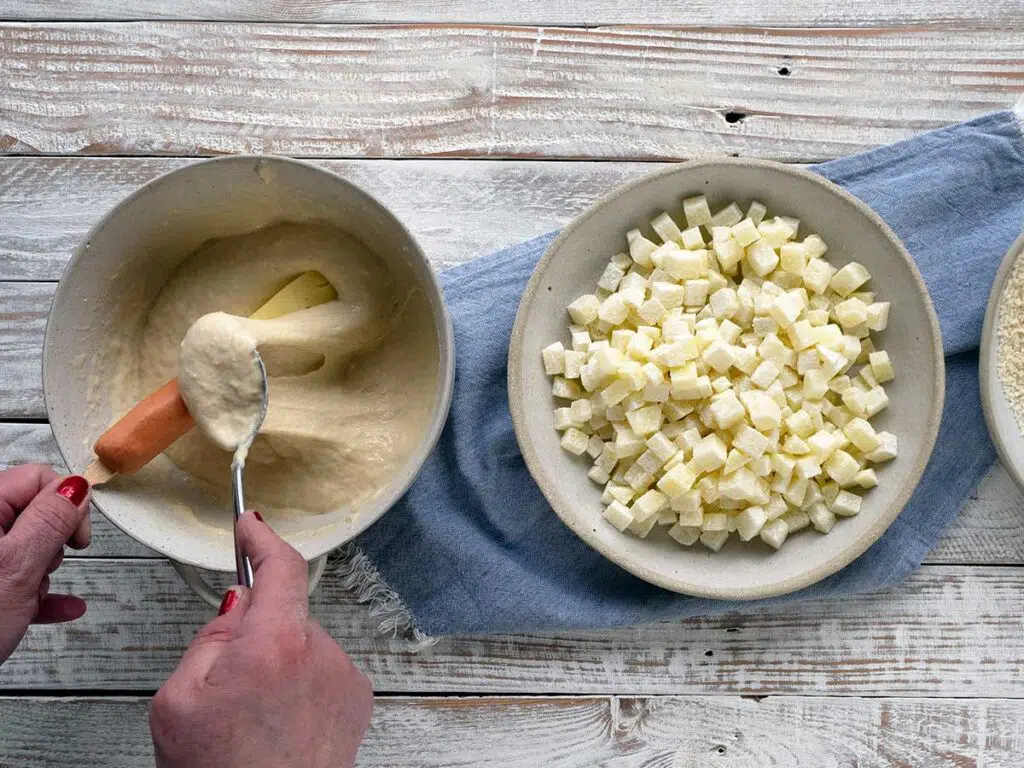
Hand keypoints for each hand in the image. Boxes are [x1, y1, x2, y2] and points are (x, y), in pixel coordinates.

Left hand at [0, 465, 90, 661]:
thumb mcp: (17, 566)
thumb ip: (50, 521)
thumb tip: (76, 487)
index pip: (37, 479)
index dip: (66, 503)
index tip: (76, 536)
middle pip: (34, 515)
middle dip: (52, 544)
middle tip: (46, 568)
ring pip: (28, 551)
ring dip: (43, 575)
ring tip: (32, 597)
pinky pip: (18, 582)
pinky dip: (41, 595)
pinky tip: (63, 608)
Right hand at [150, 512, 373, 767]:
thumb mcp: (178, 704)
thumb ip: (208, 641)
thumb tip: (237, 606)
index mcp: (273, 644)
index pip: (279, 567)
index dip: (262, 539)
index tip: (251, 525)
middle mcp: (319, 651)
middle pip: (283, 613)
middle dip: (254, 632)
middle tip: (226, 682)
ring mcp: (343, 675)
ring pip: (300, 644)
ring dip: (278, 662)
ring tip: (255, 718)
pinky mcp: (357, 698)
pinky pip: (320, 670)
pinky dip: (300, 684)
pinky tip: (281, 724)